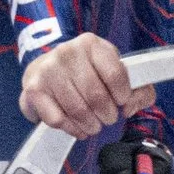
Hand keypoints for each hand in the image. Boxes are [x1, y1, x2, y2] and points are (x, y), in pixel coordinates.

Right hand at [20, 33, 154, 138]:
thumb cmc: (86, 73)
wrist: (43, 69)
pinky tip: (76, 127)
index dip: (123, 95)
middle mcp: (68, 52)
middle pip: (97, 96)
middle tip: (107, 118)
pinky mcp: (34, 90)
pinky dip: (72, 129)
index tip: (121, 102)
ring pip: (78, 110)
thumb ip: (138, 88)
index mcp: (91, 44)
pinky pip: (58, 120)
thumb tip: (130, 106)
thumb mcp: (113, 71)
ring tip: (93, 125)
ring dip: (91, 125)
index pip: (116, 74)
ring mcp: (48, 70)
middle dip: (107, 115)